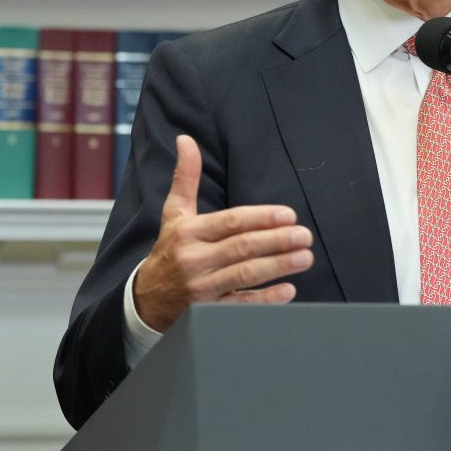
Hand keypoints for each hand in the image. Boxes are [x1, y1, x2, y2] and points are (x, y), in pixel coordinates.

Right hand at [132, 135, 313, 331]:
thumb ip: (185, 177)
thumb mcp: (174, 214)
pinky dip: (266, 298)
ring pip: (245, 275)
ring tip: (305, 257)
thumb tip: (186, 139)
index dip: (261, 218)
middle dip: (277, 241)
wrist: (145, 300)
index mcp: (189, 232)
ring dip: (279, 266)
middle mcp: (194, 259)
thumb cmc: (170, 250)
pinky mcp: (208, 310)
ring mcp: (201, 288)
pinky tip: (289, 289)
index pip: (230, 222)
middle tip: (304, 236)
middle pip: (242, 248)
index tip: (289, 215)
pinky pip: (241, 305)